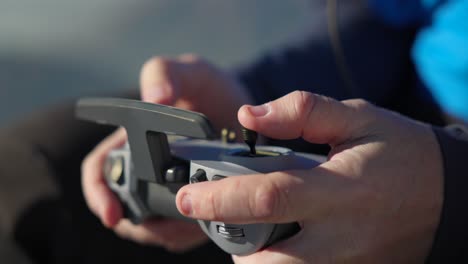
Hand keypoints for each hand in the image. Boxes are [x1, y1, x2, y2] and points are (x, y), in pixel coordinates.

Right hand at [82, 54, 251, 250]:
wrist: (250, 111)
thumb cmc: (211, 88)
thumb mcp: (192, 72)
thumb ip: (167, 73)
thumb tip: (155, 98)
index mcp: (132, 139)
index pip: (101, 169)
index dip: (99, 192)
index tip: (112, 213)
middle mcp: (146, 168)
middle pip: (124, 204)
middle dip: (135, 222)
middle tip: (161, 226)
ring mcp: (169, 188)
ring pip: (152, 223)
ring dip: (164, 231)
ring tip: (189, 224)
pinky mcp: (195, 203)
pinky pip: (181, 229)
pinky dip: (187, 233)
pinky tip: (204, 224)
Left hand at [175, 91, 442, 262]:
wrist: (448, 197)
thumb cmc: (402, 153)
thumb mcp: (359, 117)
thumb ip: (302, 111)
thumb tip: (251, 114)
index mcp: (340, 190)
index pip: (269, 199)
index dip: (220, 198)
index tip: (188, 195)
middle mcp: (340, 237)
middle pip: (266, 261)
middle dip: (231, 242)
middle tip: (223, 213)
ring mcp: (346, 263)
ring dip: (255, 255)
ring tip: (255, 221)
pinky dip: (281, 260)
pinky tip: (286, 233)